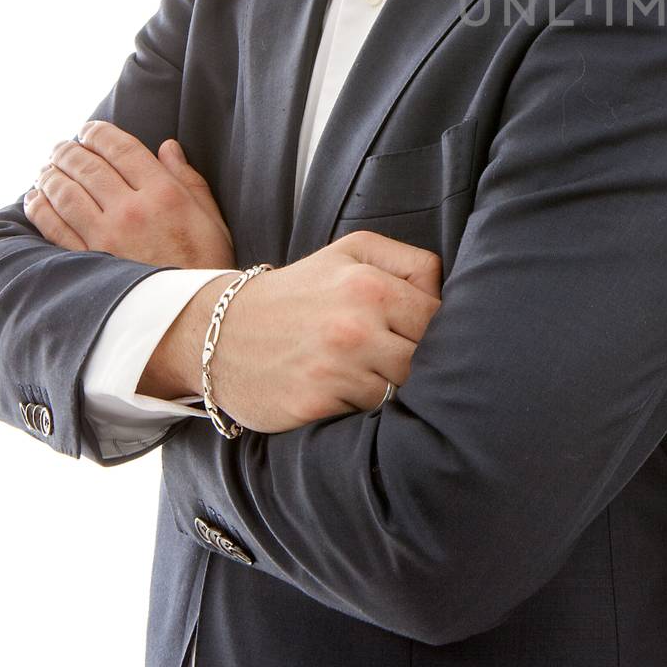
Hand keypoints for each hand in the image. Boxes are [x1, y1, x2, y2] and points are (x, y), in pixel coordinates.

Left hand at [22, 119, 235, 271]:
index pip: (122, 149)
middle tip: (62, 146)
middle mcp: (132, 210)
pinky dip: (39, 207)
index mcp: (165, 193)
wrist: (195, 315)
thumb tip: (166, 147)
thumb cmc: (209, 262)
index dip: (99, 133)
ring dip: (50, 174)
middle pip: (88, 167)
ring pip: (65, 192)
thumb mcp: (210, 215)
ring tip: (47, 167)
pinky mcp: (89, 261)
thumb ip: (187, 178)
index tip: (89, 129)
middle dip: (69, 150)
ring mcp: (106, 236)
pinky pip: (53, 227)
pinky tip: (35, 198)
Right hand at [139, 230, 443, 432]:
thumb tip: (445, 296)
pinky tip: (341, 389)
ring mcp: (334, 368)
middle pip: (424, 359)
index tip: (413, 333)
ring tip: (364, 371)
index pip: (437, 318)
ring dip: (388, 385)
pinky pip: (366, 413)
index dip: (433, 329)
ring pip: (398, 390)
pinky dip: (361, 406)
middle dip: (415, 360)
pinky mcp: (315, 404)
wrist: (221, 332)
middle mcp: (355, 326)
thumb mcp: (351, 252)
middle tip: (390, 355)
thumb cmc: (298, 291)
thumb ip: (409, 264)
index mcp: (369, 285)